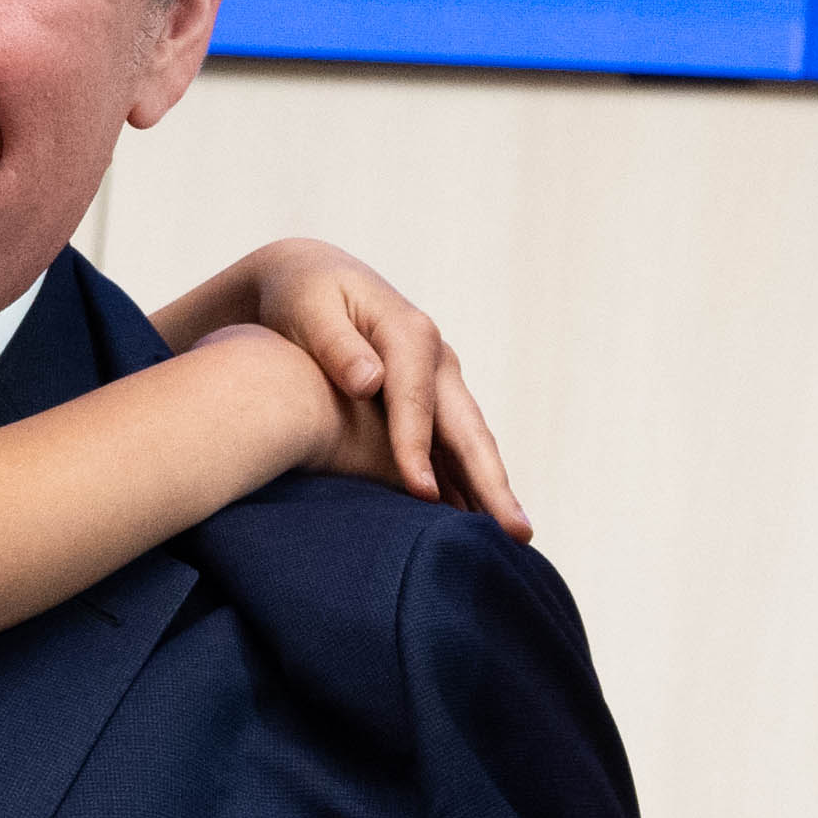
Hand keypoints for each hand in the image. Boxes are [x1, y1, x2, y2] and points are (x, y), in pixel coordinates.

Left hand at [159, 237, 529, 537]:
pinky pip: (454, 447)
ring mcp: (440, 381)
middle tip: (516, 531)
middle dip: (491, 481)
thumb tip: (370, 382)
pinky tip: (477, 523)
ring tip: (513, 538)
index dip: (418, 447)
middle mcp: (438, 358)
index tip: (420, 494)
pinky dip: (468, 483)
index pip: (417, 399)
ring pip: (470, 441)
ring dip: (491, 489)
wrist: (310, 278)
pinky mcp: (431, 400)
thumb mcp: (308, 308)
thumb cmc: (300, 296)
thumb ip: (336, 345)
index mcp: (410, 333)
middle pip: (467, 426)